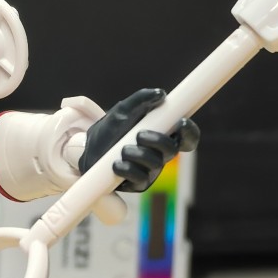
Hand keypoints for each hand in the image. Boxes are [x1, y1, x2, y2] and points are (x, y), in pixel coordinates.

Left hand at [78, 88, 199, 191]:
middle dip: (158, 141)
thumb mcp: (123, 110)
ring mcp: (151, 170)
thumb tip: (160, 94)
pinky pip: (140, 179)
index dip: (189, 132)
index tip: (181, 123)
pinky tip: (116, 164)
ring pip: (156, 165)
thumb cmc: (110, 128)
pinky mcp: (138, 183)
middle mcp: (161, 153)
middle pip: (172, 150)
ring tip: (122, 149)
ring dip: (139, 155)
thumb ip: (141, 99)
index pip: (187, 137)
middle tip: (140, 134)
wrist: (88, 149)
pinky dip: (128, 170)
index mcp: (164, 134)